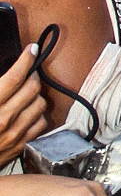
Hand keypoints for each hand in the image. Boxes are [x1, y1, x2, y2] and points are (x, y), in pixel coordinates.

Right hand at [0, 42, 47, 165]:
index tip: (31, 50)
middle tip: (28, 72)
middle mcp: (5, 119)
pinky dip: (38, 115)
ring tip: (28, 91)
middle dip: (32, 75)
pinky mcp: (20, 146)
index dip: (26, 59)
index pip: (16, 77)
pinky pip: (40, 124)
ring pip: (40, 104)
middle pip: (33, 88)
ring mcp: (15, 134)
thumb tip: (5, 76)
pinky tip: (29, 111)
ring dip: (36, 95)